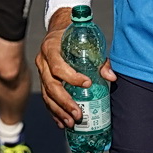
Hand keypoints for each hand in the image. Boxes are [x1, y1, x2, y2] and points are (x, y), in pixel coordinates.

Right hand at [35, 11, 116, 128]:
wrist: (59, 29)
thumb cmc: (75, 35)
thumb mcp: (88, 41)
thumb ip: (100, 59)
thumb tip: (111, 77)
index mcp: (51, 48)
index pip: (58, 66)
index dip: (71, 77)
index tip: (87, 83)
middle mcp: (43, 61)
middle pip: (50, 84)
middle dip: (64, 102)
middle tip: (77, 114)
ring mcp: (41, 72)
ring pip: (47, 94)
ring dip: (58, 111)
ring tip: (71, 122)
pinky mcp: (43, 80)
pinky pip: (46, 98)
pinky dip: (54, 111)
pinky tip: (62, 122)